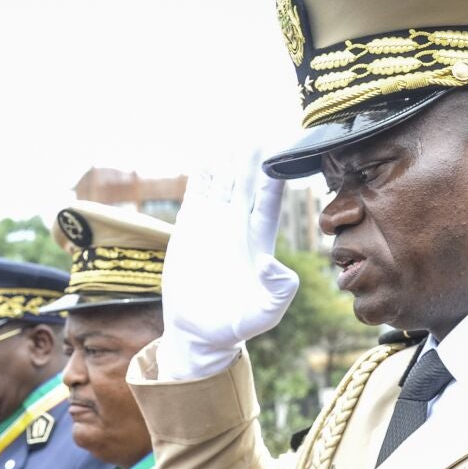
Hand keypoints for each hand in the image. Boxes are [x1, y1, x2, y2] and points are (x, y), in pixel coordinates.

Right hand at [155, 150, 300, 379]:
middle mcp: (237, 227)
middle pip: (246, 184)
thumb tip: (273, 263)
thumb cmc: (236, 325)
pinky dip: (200, 177)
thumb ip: (278, 291)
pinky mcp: (189, 229)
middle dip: (250, 161)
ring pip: (221, 184)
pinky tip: (204, 159)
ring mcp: (212, 225)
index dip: (274, 178)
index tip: (278, 154)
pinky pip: (196, 195)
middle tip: (254, 136)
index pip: (269, 201)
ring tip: (228, 139)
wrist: (198, 332)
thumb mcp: (265, 314)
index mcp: (259, 241)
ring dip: (224, 162)